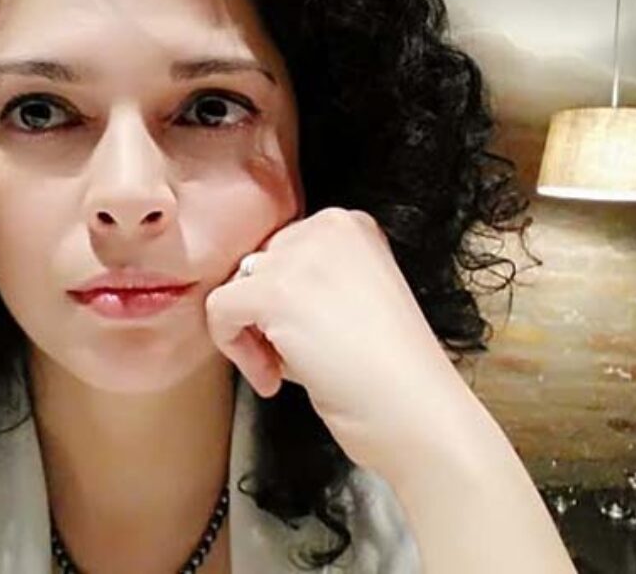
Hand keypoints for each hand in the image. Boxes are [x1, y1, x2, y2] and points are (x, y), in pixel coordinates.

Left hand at [204, 207, 472, 476]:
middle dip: (264, 315)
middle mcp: (327, 227)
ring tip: (284, 371)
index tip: (305, 338)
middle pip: (258, 266)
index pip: (285, 250)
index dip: (286, 299)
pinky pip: (219, 309)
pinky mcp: (274, 292)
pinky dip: (234, 349)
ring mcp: (300, 258)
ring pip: (235, 287)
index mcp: (352, 225)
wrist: (415, 410)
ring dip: (251, 335)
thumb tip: (253, 300)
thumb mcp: (357, 300)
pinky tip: (271, 379)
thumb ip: (310, 285)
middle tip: (294, 360)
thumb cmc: (391, 374)